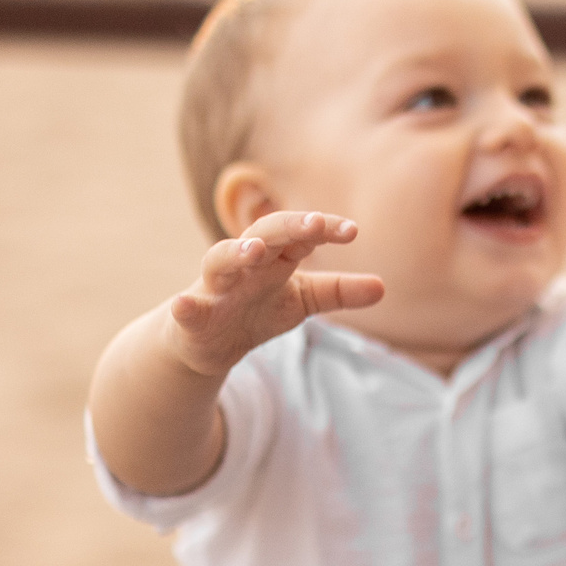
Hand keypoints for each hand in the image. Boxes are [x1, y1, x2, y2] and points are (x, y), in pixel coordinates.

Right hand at [165, 211, 384, 375]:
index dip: (325, 230)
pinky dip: (184, 306)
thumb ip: (339, 292)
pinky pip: (185, 308)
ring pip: (220, 261)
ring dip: (235, 253)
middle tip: (314, 223)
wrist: (209, 343)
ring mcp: (215, 288)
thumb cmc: (259, 309)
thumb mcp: (304, 300)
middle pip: (263, 235)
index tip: (352, 231)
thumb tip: (383, 287)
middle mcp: (244, 264)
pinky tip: (183, 304)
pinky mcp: (191, 317)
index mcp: (274, 258)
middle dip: (288, 227)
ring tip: (254, 250)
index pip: (301, 234)